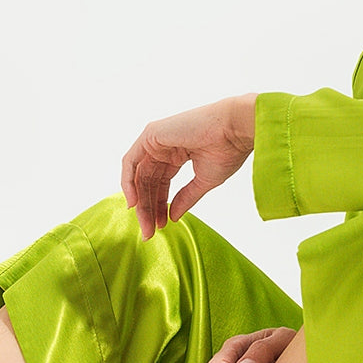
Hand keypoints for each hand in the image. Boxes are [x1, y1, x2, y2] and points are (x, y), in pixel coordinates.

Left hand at [121, 94, 257, 240]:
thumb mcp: (203, 181)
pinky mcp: (150, 134)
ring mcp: (156, 139)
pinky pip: (130, 161)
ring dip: (140, 201)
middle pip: (148, 181)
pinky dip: (128, 182)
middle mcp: (164, 146)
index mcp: (177, 153)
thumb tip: (172, 217)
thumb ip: (185, 198)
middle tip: (149, 232)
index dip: (159, 206)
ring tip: (146, 224)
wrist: (235, 130)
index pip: (160, 183)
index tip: (161, 226)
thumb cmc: (227, 150)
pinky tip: (134, 203)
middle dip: (148, 208)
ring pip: (138, 175)